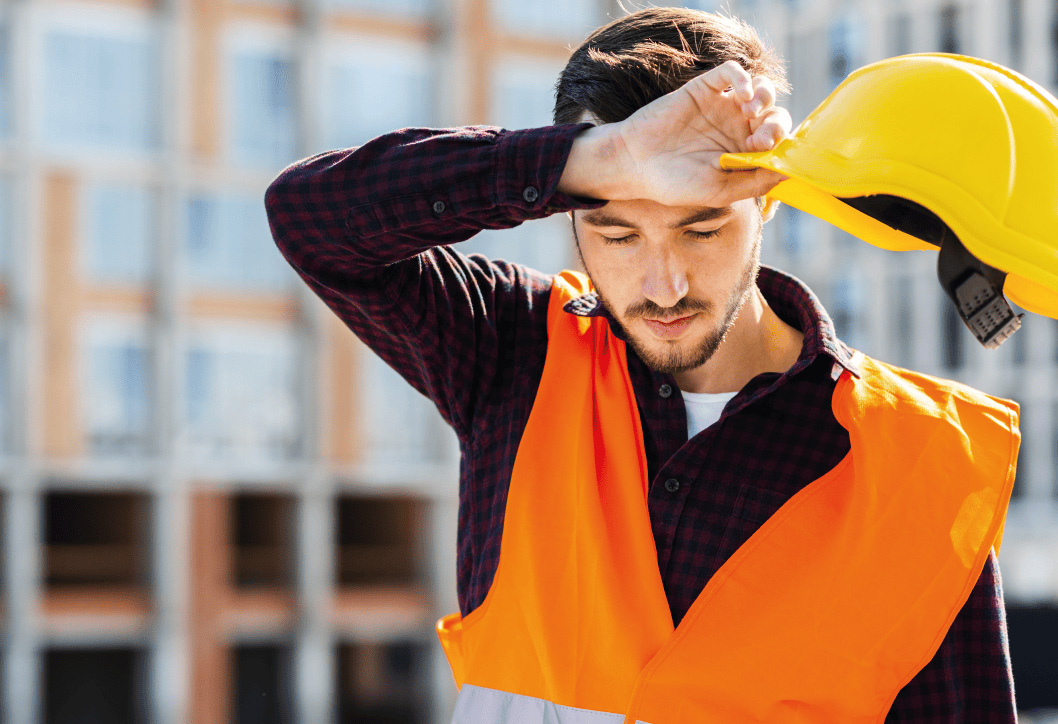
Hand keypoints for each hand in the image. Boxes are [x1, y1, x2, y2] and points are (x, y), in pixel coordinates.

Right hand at [558, 60, 790, 206]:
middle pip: (775, 116)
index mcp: (742, 154)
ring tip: (750, 110)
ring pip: (761, 90)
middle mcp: (736, 129)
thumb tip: (789, 172)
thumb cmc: (674, 183)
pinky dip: (744, 78)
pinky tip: (741, 94)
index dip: (781, 145)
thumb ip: (755, 182)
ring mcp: (722, 107)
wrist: (635, 164)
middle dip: (776, 124)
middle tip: (759, 137)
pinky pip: (733, 72)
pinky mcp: (705, 88)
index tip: (765, 152)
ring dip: (765, 97)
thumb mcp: (719, 191)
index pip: (778, 144)